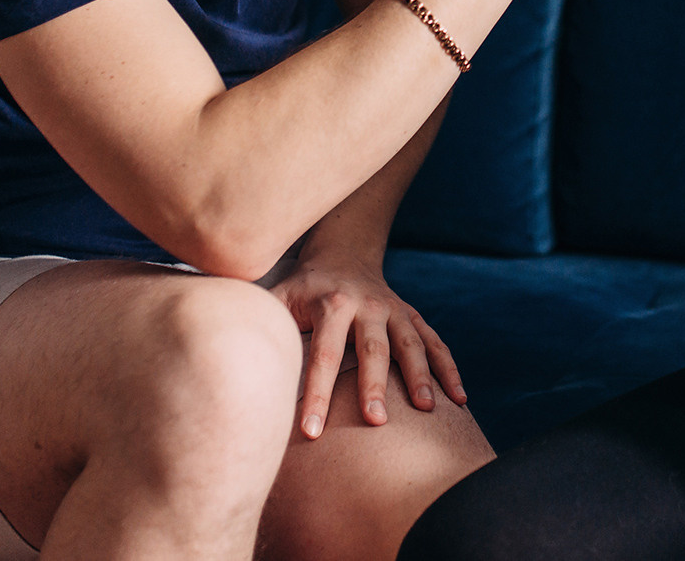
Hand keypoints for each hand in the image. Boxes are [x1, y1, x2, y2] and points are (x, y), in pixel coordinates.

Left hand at [270, 247, 466, 439]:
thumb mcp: (278, 294)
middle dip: (374, 386)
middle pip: (372, 349)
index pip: (322, 353)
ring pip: (411, 344)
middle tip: (376, 423)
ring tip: (426, 409)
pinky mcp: (412, 316)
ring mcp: (395, 310)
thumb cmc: (302, 286)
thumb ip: (259, 319)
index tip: (311, 432)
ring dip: (420, 376)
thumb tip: (224, 349)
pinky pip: (435, 343)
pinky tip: (459, 400)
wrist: (344, 251)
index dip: (317, 393)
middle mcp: (368, 304)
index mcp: (331, 303)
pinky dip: (449, 369)